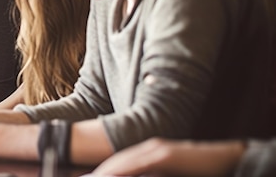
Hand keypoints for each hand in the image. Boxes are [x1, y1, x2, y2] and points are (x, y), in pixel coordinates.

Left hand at [93, 138, 245, 176]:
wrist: (227, 160)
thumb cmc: (198, 171)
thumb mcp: (166, 174)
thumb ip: (148, 175)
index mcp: (146, 154)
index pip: (116, 165)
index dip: (98, 173)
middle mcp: (147, 148)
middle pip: (114, 162)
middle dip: (95, 174)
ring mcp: (156, 150)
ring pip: (121, 163)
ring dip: (102, 173)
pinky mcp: (165, 155)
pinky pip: (138, 164)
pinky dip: (121, 171)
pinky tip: (107, 176)